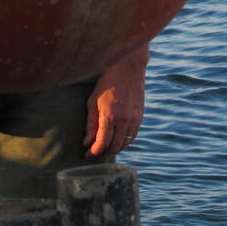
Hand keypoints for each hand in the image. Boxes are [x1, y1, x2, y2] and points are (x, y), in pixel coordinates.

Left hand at [83, 43, 147, 157]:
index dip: (93, 153)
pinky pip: (133, 135)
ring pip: (125, 143)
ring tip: (105, 148)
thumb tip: (87, 143)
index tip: (86, 155)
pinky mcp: (140, 116)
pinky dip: (124, 141)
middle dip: (103, 153)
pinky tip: (116, 139)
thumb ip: (90, 125)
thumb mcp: (92, 102)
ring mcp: (134, 118)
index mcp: (110, 116)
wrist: (128, 69)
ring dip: (115, 148)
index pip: (102, 143)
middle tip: (94, 153)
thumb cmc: (107, 84)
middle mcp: (124, 120)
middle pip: (115, 147)